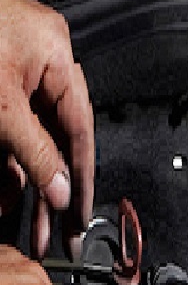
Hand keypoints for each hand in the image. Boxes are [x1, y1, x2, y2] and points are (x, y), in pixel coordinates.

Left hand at [0, 0, 94, 258]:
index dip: (82, 175)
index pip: (79, 125)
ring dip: (26, 185)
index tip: (80, 215)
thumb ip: (35, 153)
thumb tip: (60, 191)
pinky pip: (4, 130)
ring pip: (28, 140)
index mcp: (53, 52)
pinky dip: (3, 164)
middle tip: (61, 233)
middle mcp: (36, 59)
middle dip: (54, 190)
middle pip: (55, 138)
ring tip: (31, 227)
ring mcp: (8, 71)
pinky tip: (4, 197)